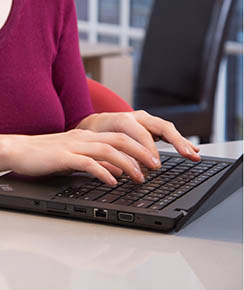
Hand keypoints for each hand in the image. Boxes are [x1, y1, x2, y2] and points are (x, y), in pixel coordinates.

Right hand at [6, 129, 169, 185]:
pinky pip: (88, 162)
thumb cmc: (42, 156)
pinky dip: (103, 172)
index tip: (153, 162)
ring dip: (128, 164)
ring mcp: (73, 146)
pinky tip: (112, 182)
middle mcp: (83, 138)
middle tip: (156, 167)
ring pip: (108, 149)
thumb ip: (95, 161)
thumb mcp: (73, 158)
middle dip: (142, 153)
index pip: (120, 136)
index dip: (140, 148)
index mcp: (86, 136)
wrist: (16, 150)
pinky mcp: (63, 156)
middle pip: (120, 139)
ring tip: (139, 177)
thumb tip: (117, 171)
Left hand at [76, 110, 200, 165]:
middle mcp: (136, 116)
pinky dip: (179, 140)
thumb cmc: (96, 136)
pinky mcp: (150, 125)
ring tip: (194, 154)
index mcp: (122, 119)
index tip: (155, 167)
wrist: (94, 124)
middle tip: (187, 155)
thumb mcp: (99, 145)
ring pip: (166, 127)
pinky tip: (192, 150)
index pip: (141, 134)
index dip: (149, 150)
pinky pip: (167, 132)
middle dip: (176, 141)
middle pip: (160, 126)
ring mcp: (144, 119)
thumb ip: (112, 155)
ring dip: (181, 141)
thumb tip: (123, 172)